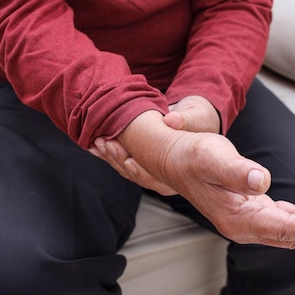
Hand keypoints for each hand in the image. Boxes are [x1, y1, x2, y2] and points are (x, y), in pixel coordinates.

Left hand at [90, 95, 219, 193]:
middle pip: (138, 173)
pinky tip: (96, 146)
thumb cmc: (199, 119)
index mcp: (180, 171)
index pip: (156, 177)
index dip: (140, 170)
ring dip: (111, 156)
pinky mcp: (142, 159)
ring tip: (97, 143)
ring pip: (128, 168)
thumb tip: (172, 120)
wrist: (197, 118)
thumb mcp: (196, 117)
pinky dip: (110, 152)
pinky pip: (124, 159)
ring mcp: (152, 168)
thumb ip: (185, 119)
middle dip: (118, 160)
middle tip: (105, 143)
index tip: (127, 159)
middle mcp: (164, 175)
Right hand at [91, 111, 294, 248]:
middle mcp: (244, 226)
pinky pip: (283, 219)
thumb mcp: (212, 157)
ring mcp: (247, 220)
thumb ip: (236, 171)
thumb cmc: (192, 155)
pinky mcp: (250, 210)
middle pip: (293, 236)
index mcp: (238, 219)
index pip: (287, 229)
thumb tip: (262, 181)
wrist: (173, 158)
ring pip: (291, 230)